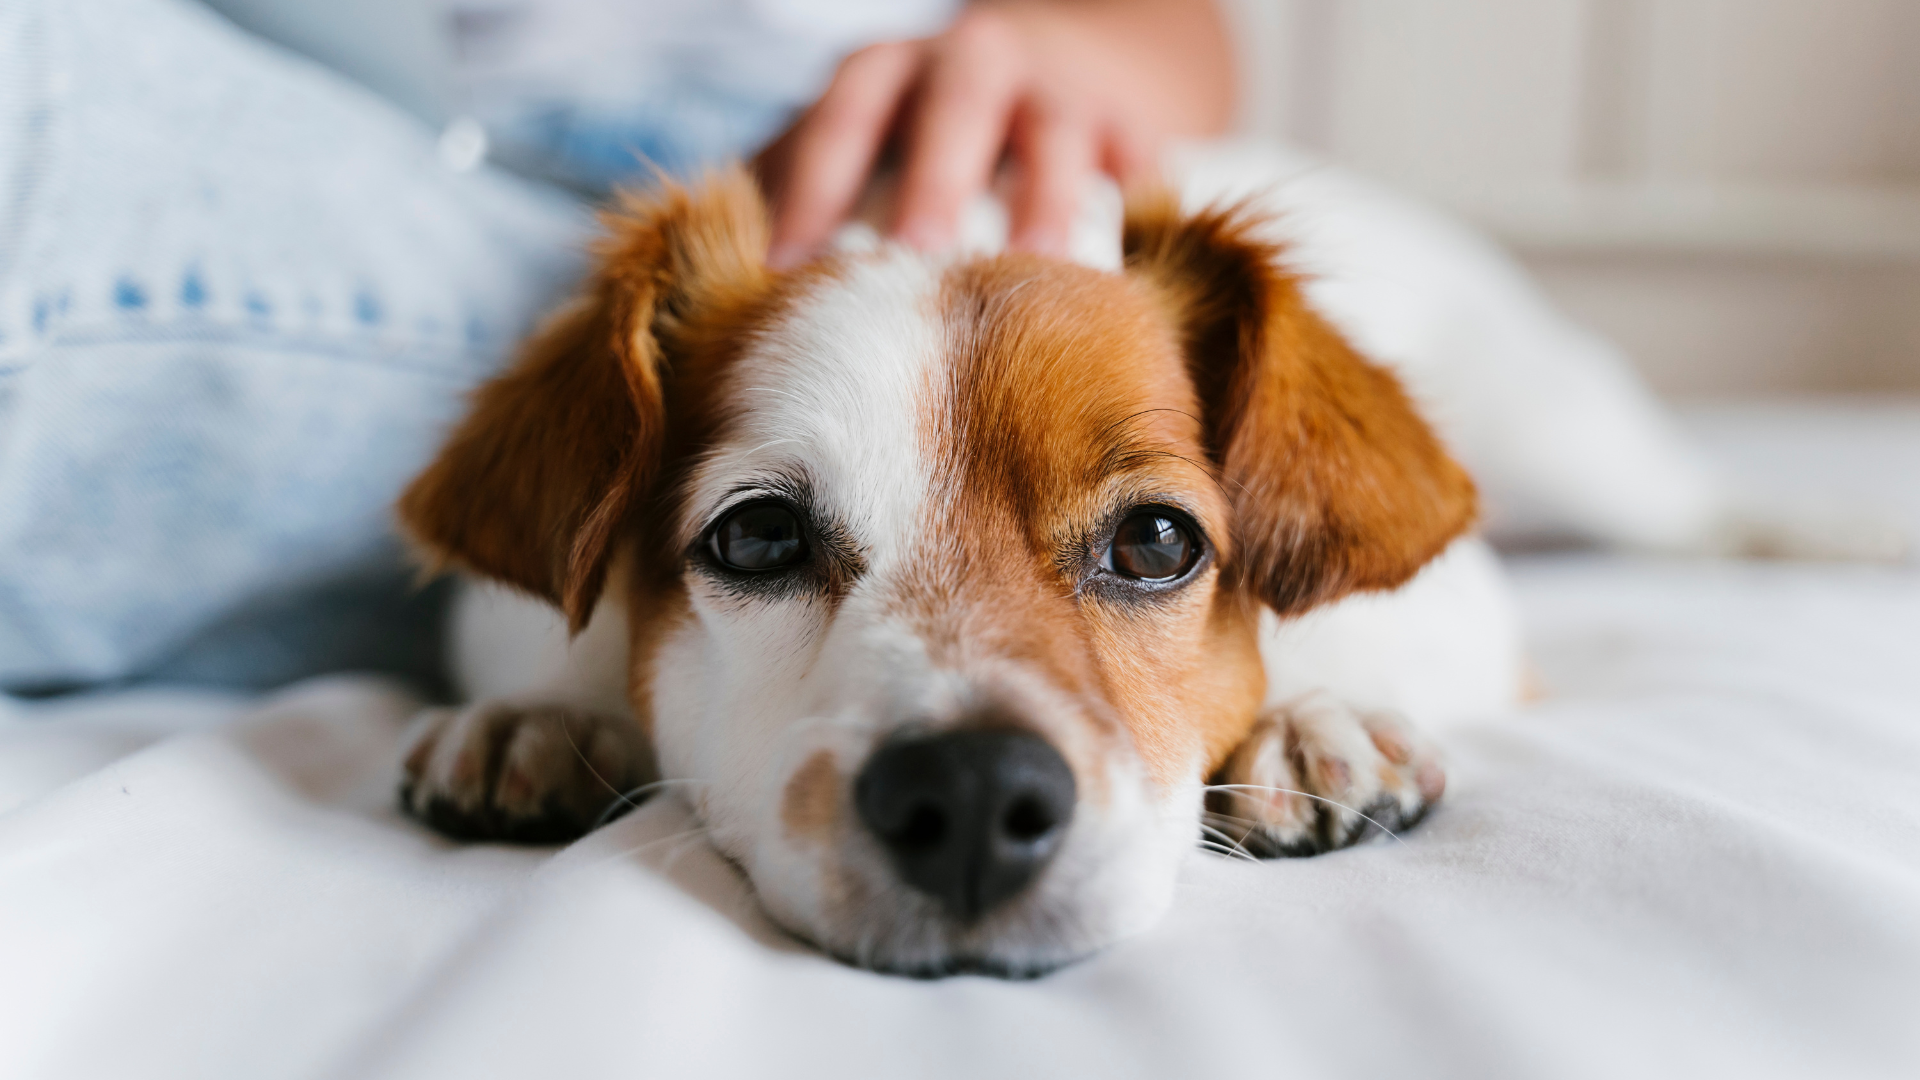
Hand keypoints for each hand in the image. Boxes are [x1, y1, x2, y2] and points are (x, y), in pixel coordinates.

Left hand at [757, 0, 1232, 268]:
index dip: (811, 190)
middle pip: (953, 111)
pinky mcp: (1133, 125)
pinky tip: (1129, 274)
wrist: (1058, 74)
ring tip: (1042, 274)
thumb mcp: (851, 150)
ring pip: (1056, 133)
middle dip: (934, 183)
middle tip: (918, 261)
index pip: (840, 119)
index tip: (786, 274)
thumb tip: (714, 305)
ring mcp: (1060, 90)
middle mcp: (972, 62)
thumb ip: (793, 202)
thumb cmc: (917, 144)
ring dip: (1047, 200)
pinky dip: (1137, 208)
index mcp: (886, 73)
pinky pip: (1141, 164)